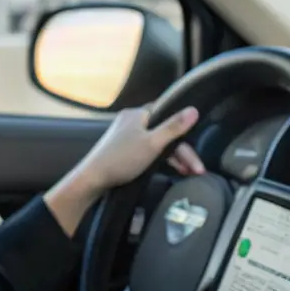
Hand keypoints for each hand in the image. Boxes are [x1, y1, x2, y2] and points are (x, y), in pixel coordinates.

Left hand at [44, 105, 204, 236]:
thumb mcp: (152, 144)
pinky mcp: (124, 151)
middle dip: (182, 151)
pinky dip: (160, 161)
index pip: (167, 113)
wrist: (92, 179)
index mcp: (138, 115)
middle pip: (164, 132)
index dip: (183, 127)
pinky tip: (172, 171)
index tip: (196, 143)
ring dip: (174, 158)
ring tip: (189, 173)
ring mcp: (127, 137)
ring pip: (157, 144)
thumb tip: (194, 110)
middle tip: (196, 168)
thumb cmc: (121, 159)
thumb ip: (174, 127)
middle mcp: (132, 122)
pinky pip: (148, 152)